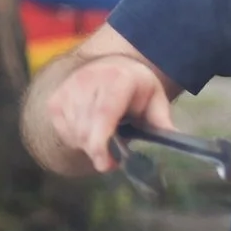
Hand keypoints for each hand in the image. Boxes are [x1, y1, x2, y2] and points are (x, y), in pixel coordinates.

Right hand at [43, 53, 175, 172]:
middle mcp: (89, 80)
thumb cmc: (137, 87)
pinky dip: (76, 139)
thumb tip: (175, 140)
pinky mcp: (56, 99)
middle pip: (87, 128)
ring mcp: (69, 88)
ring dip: (88, 146)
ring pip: (74, 132)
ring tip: (105, 139)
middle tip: (111, 161)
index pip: (104, 113)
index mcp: (118, 79)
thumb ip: (161, 121)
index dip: (101, 142)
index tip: (106, 165)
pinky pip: (63, 131)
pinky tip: (90, 132)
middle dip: (99, 151)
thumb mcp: (155, 100)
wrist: (113, 65)